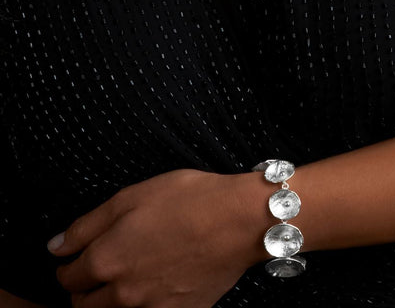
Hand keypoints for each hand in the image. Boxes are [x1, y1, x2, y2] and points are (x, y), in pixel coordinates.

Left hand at [47, 169, 266, 307]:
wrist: (240, 220)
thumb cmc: (191, 200)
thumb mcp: (133, 195)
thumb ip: (88, 224)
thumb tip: (56, 246)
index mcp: (107, 259)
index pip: (68, 276)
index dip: (68, 264)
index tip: (75, 257)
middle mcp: (122, 292)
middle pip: (83, 305)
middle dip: (84, 288)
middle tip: (100, 269)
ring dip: (108, 302)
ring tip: (125, 279)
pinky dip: (142, 306)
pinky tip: (155, 286)